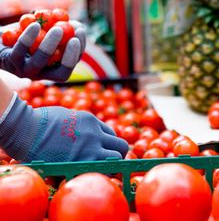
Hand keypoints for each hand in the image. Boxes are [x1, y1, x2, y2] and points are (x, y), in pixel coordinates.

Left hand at [0, 21, 85, 81]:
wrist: (1, 41)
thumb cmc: (28, 36)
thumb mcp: (47, 33)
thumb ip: (63, 31)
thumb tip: (78, 26)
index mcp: (53, 71)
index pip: (71, 66)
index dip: (78, 53)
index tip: (80, 35)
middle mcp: (42, 75)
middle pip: (60, 73)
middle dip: (70, 55)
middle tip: (73, 37)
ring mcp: (26, 71)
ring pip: (40, 62)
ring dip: (51, 45)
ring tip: (58, 28)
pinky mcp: (10, 62)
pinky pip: (21, 50)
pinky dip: (29, 37)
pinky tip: (35, 24)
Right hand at [0, 93, 127, 162]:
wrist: (27, 129)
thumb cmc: (43, 121)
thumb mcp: (70, 115)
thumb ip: (84, 124)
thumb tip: (90, 132)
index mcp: (92, 121)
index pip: (113, 134)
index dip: (110, 143)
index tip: (104, 149)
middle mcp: (95, 135)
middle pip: (121, 147)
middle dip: (118, 154)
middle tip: (109, 160)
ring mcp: (90, 150)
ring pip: (116, 160)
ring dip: (112, 165)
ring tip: (101, 169)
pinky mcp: (80, 164)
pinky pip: (100, 172)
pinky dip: (99, 174)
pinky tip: (91, 174)